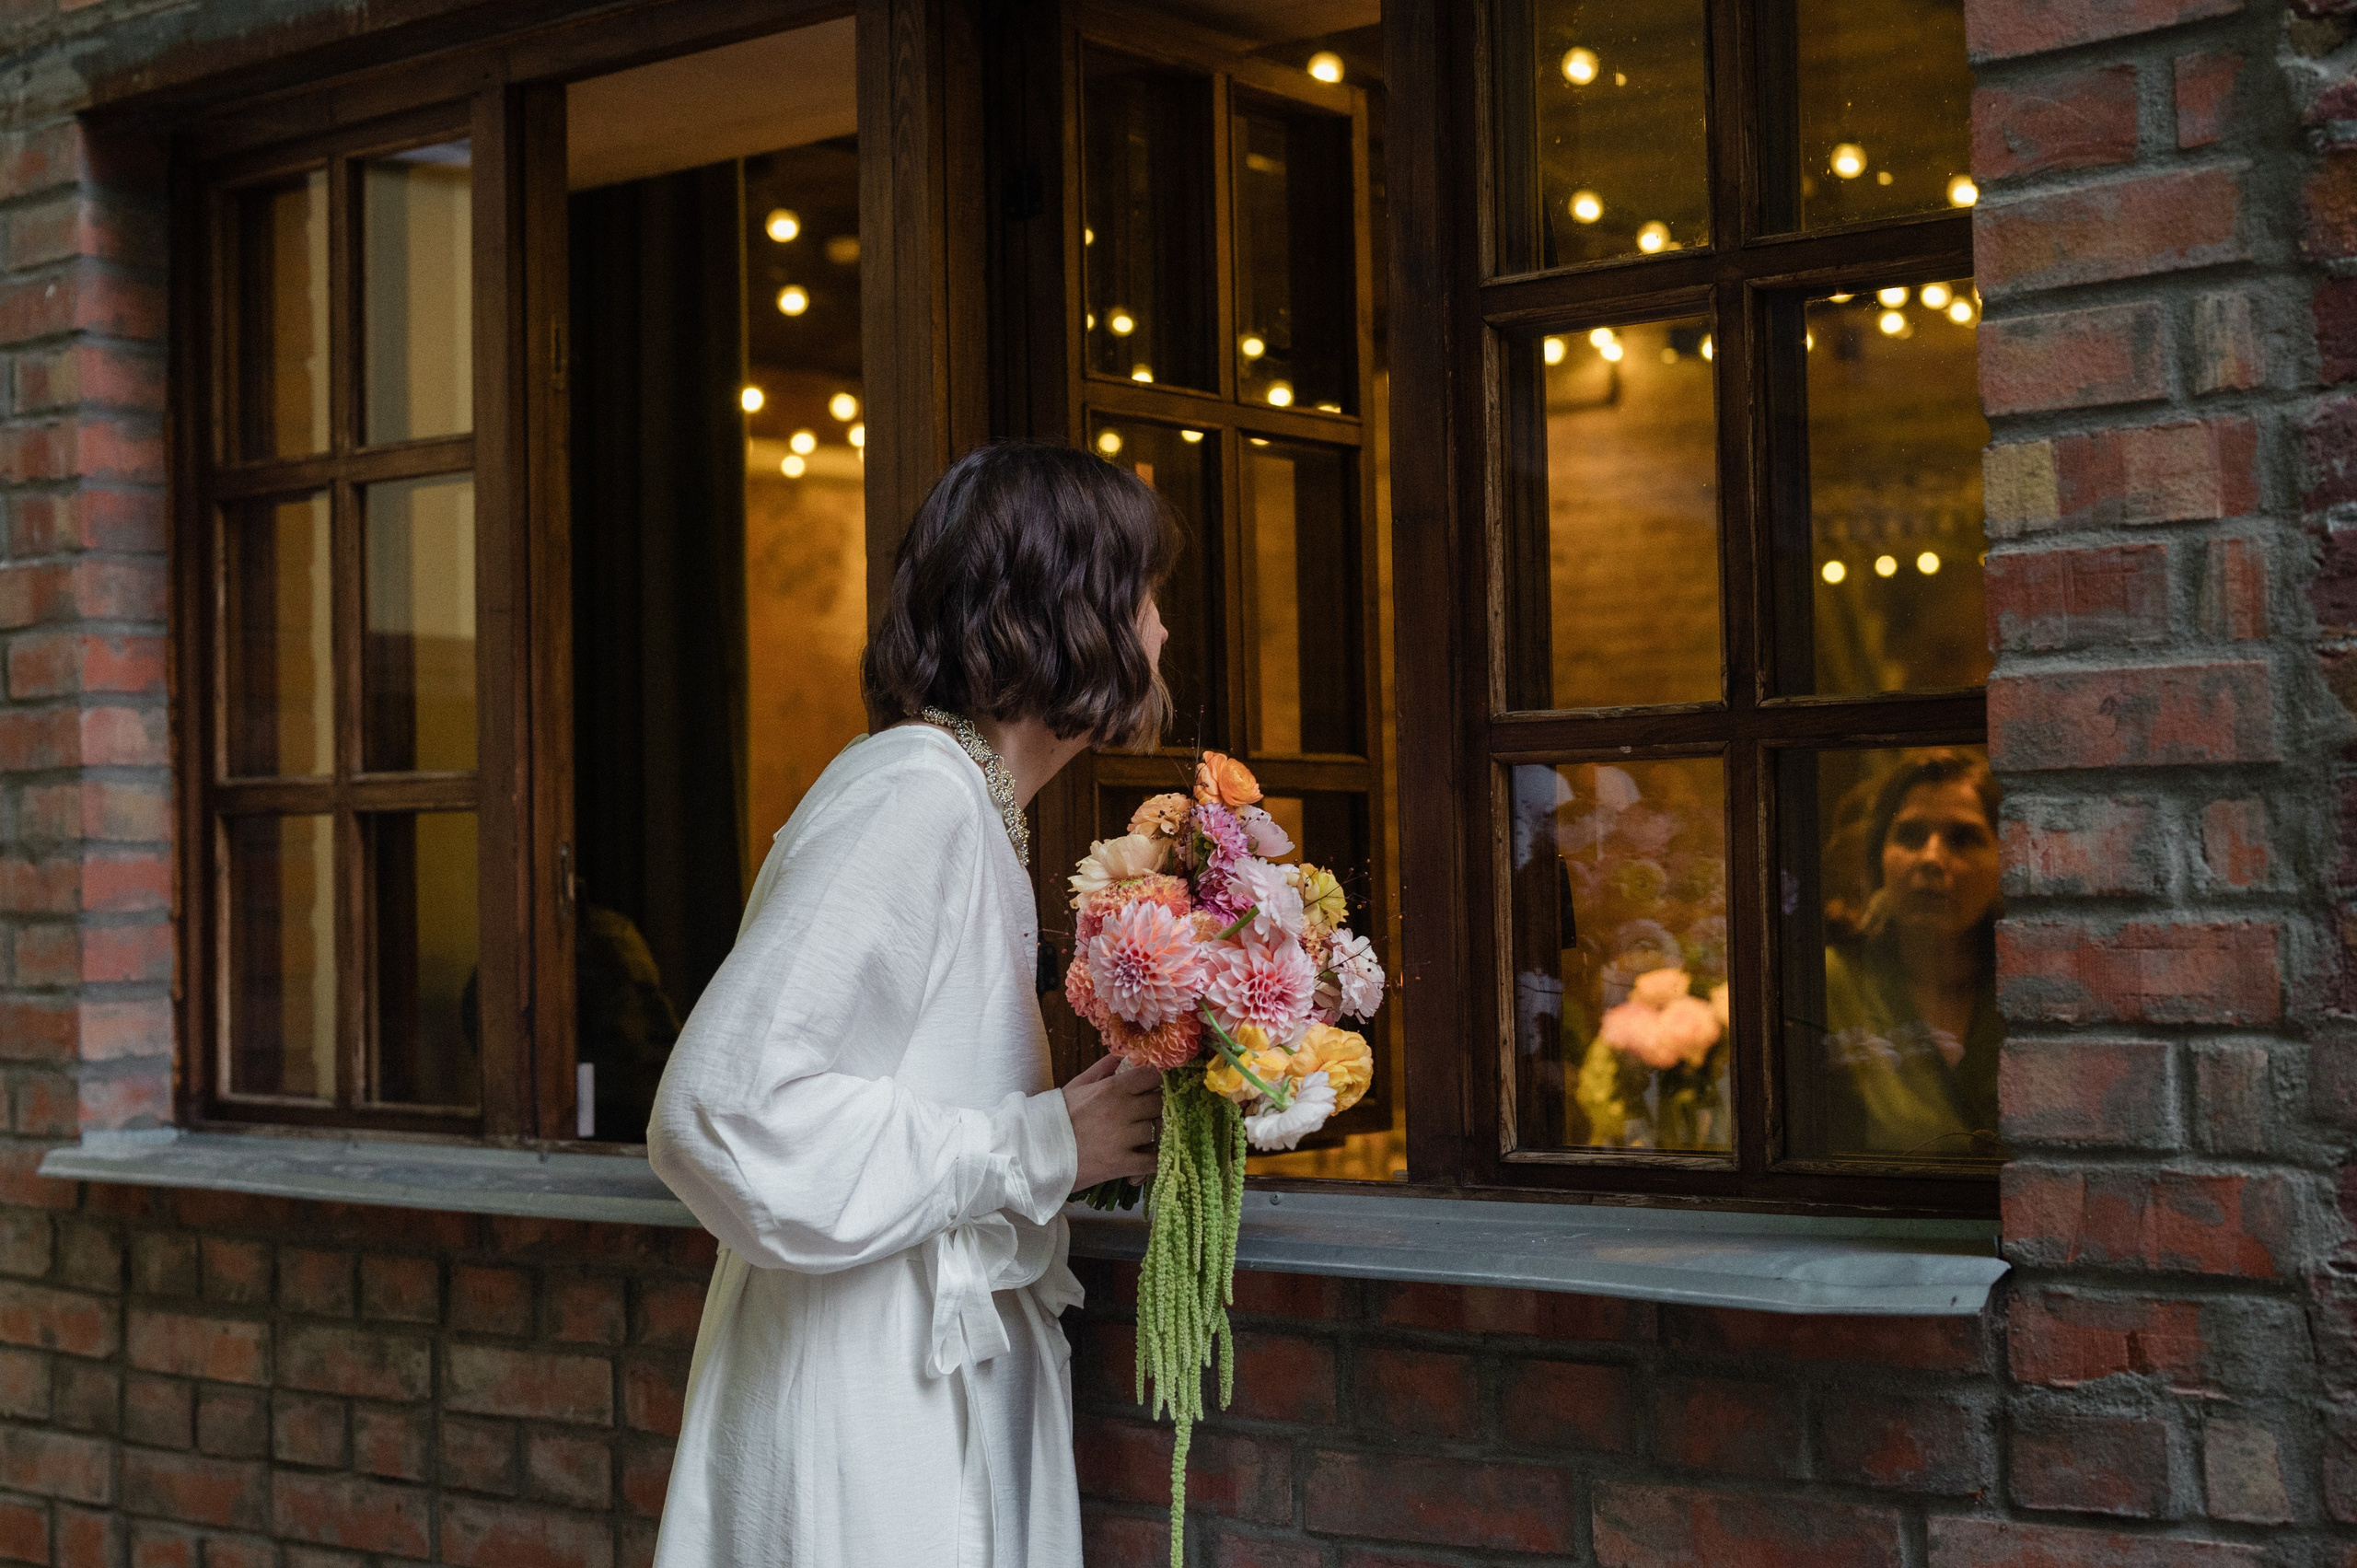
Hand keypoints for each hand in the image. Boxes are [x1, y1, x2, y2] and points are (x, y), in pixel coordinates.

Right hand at [1062, 1052, 1162, 1188]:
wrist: (1034, 1153)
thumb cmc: (1053, 1119)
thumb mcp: (1075, 1087)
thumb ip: (1101, 1070)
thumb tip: (1120, 1055)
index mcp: (1111, 1088)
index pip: (1152, 1076)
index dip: (1155, 1083)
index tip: (1151, 1090)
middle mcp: (1122, 1109)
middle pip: (1160, 1104)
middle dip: (1157, 1110)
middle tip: (1149, 1118)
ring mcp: (1123, 1137)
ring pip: (1160, 1131)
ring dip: (1156, 1136)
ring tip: (1145, 1141)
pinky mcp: (1122, 1164)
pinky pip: (1154, 1161)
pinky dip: (1155, 1162)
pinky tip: (1147, 1162)